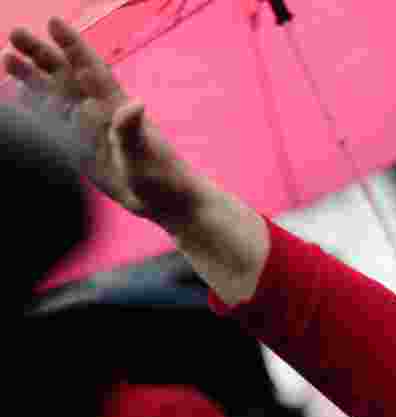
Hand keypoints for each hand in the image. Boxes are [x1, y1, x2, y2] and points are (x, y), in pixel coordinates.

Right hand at [4, 18, 200, 228]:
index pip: (90, 69)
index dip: (72, 46)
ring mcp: (88, 130)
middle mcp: (99, 113)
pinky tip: (19, 96)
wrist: (165, 201)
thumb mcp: (145, 153)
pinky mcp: (81, 149)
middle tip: (16, 33)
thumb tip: (134, 103)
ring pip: (56, 96)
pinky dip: (37, 108)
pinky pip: (55, 123)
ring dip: (33, 78)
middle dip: (42, 54)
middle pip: (67, 76)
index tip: (53, 22)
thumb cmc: (161, 176)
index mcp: (115, 107)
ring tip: (7, 58)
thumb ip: (132, 129)